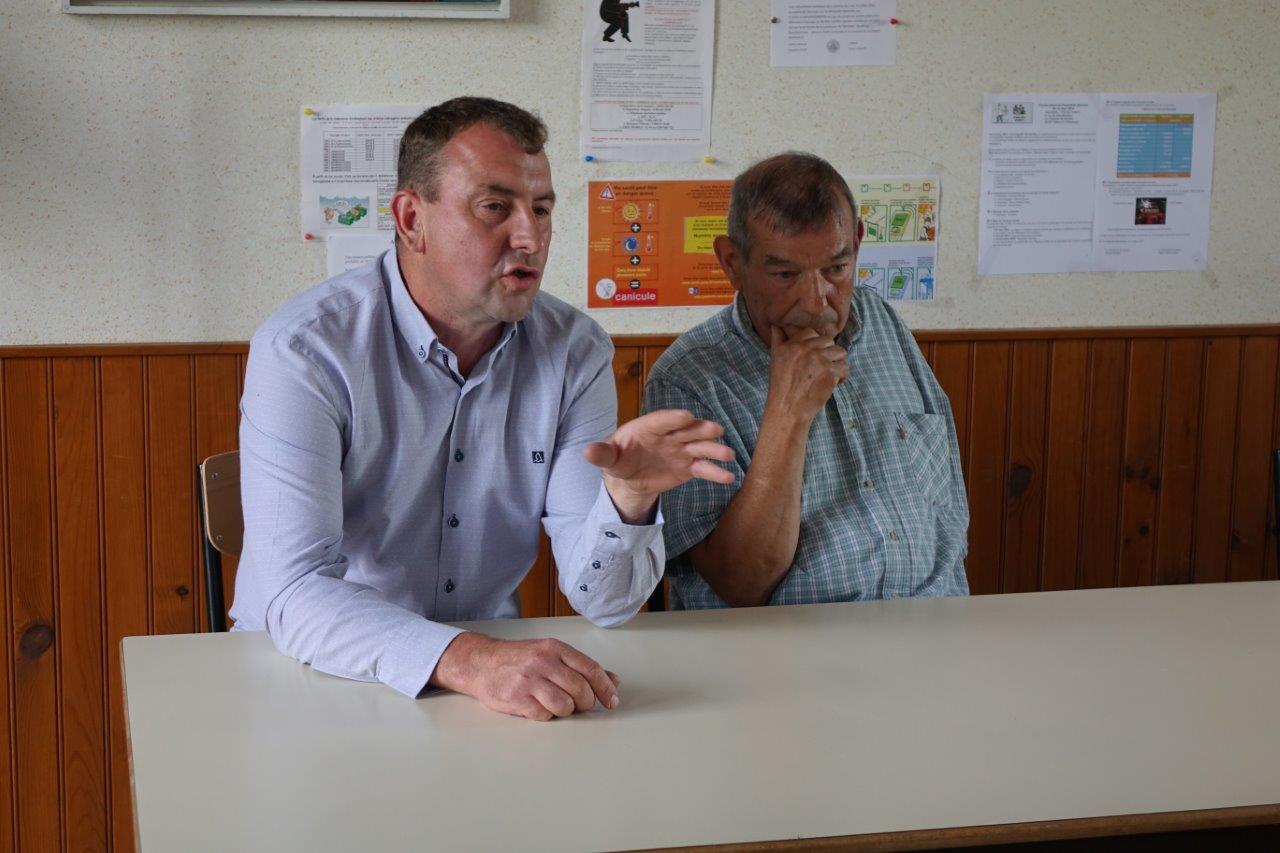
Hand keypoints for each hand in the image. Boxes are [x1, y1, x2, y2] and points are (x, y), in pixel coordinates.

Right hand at [430, 633, 621, 721]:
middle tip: (580, 704)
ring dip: (566, 711)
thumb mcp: (552, 654)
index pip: (591, 669)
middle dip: (586, 703)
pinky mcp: (517, 698)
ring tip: (558, 705)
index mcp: (555, 648)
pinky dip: (547, 715)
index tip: (612, 701)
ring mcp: (529, 680)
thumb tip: (614, 680)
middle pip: (581, 690)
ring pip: (565, 705)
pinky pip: (545, 715)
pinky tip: (540, 707)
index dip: (606, 688)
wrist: (482, 663)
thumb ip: (582, 667)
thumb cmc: (520, 660)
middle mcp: (543, 662)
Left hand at [584, 409, 735, 521]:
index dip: (673, 418)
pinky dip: (715, 472)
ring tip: (728, 455)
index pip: (662, 420)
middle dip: (701, 430)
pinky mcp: (688, 467)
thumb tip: (587, 451)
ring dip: (714, 450)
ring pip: (700, 447)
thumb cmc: (619, 459)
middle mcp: (669, 436)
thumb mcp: (609, 457)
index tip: (686, 416)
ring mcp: (681, 450)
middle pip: (687, 430)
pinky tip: (729, 477)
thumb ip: (602, 454)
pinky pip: (703, 468)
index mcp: (648, 428)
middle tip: (716, 430)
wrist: (631, 477)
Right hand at [764, 325, 848, 425]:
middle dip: (828, 354)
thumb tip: (776, 325)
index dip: (816, 345)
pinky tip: (834, 384)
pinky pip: (845, 367)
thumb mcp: (775, 360)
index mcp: (790, 345)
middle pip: (828, 341)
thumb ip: (778, 340)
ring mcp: (818, 360)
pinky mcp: (830, 372)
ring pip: (840, 352)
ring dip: (837, 364)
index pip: (810, 332)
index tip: (813, 358)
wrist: (788, 411)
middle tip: (821, 369)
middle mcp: (804, 349)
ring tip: (829, 376)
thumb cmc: (782, 388)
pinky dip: (842, 377)